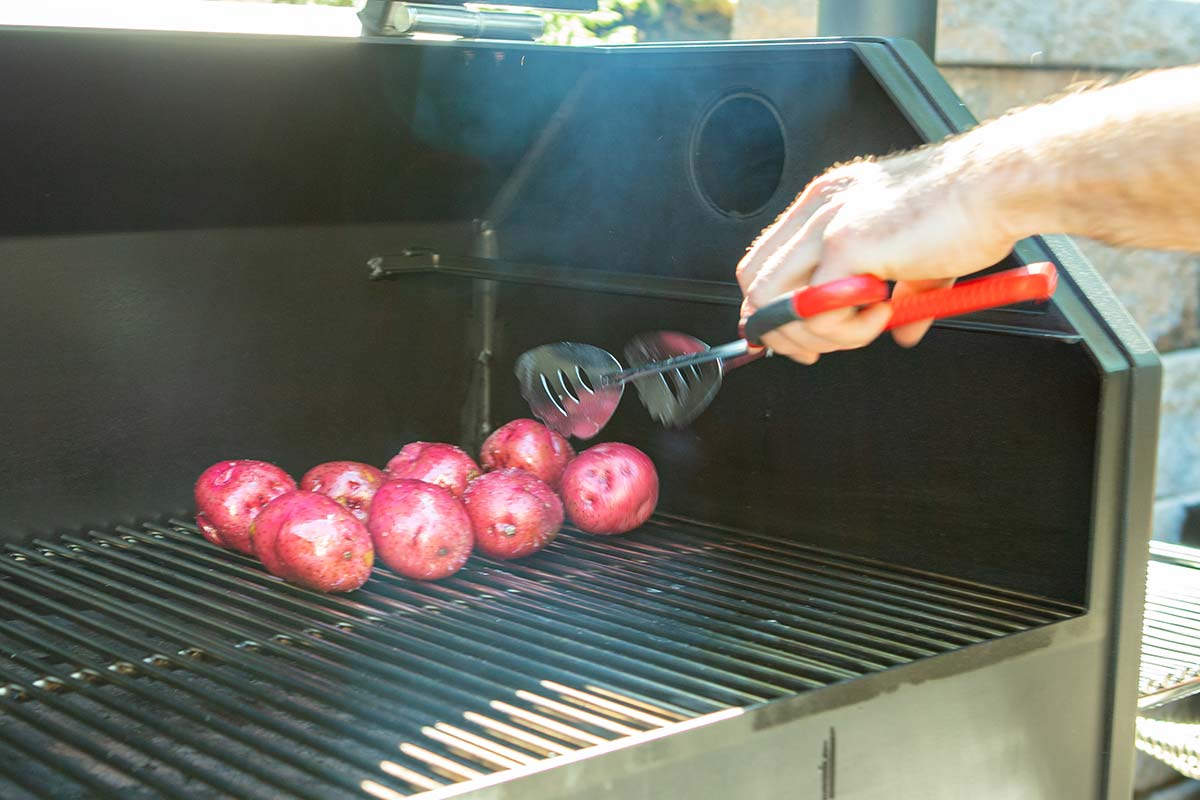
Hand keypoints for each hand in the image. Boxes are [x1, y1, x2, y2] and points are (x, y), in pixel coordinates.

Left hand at [736, 146, 1022, 362]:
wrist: (999, 187)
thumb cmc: (968, 211)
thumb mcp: (920, 259)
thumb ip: (900, 294)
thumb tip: (902, 333)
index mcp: (827, 203)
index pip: (764, 262)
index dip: (770, 308)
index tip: (796, 337)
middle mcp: (817, 209)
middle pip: (756, 285)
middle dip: (781, 332)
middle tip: (820, 349)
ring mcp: (827, 225)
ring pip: (777, 304)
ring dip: (818, 334)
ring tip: (871, 324)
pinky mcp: (846, 245)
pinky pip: (816, 311)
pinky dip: (845, 330)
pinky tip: (883, 314)